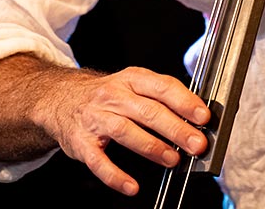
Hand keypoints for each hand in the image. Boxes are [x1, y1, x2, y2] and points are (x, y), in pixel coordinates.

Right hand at [36, 66, 209, 196]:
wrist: (61, 100)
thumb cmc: (107, 96)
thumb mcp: (132, 85)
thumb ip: (161, 98)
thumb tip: (195, 118)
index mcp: (131, 79)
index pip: (162, 87)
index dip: (185, 101)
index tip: (203, 116)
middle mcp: (113, 96)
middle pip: (147, 110)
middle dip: (175, 128)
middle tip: (197, 144)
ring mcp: (96, 118)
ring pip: (125, 131)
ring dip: (152, 146)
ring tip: (173, 160)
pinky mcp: (82, 143)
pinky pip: (98, 161)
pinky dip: (115, 175)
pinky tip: (132, 186)